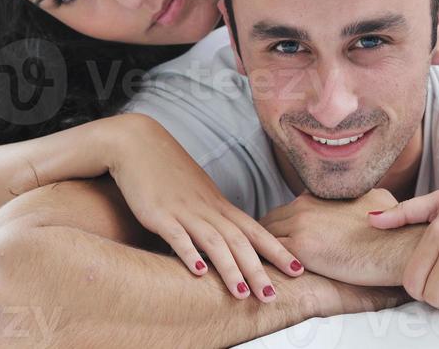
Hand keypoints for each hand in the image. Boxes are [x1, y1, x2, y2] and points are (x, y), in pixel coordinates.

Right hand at [106, 115, 303, 301]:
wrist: (139, 143)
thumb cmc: (168, 171)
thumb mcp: (197, 194)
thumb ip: (212, 216)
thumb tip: (229, 240)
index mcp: (218, 204)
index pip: (254, 229)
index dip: (277, 250)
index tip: (299, 269)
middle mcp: (206, 207)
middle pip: (239, 240)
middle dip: (259, 269)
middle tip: (275, 295)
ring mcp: (183, 209)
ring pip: (213, 240)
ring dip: (229, 268)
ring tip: (243, 293)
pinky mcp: (159, 213)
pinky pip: (176, 235)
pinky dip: (188, 253)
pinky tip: (197, 272)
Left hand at [261, 188, 413, 285]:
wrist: (398, 245)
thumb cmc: (394, 229)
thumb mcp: (377, 199)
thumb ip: (362, 198)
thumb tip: (371, 199)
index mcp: (322, 194)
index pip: (291, 207)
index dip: (285, 223)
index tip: (281, 237)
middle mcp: (307, 203)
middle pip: (272, 218)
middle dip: (267, 235)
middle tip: (260, 252)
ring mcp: (301, 222)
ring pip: (267, 234)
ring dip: (262, 248)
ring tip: (256, 263)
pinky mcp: (301, 246)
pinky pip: (272, 253)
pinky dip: (266, 262)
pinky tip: (263, 273)